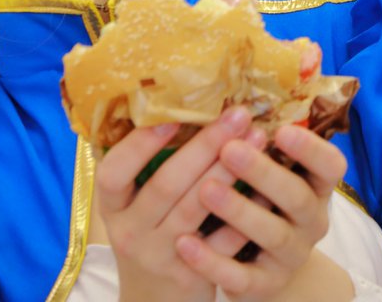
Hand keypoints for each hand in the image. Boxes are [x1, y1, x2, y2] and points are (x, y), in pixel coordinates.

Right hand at [96, 108, 265, 301]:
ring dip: (229, 170)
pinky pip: (224, 242)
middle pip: (165, 184)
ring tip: (258, 139)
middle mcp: (130, 233)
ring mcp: (159, 258)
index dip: (139, 145)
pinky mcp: (191, 278)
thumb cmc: (150, 238)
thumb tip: (181, 104)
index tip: (172, 116)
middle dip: (204, 146)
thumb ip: (147, 171)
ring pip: (196, 209)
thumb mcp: (134, 210)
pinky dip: (247, 212)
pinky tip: (268, 187)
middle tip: (237, 114)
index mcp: (113, 209)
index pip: (114, 174)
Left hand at [174, 125, 350, 300]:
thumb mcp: (272, 175)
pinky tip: (184, 242)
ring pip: (271, 234)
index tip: (281, 129)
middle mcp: (311, 221)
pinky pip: (240, 276)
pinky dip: (211, 260)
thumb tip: (231, 97)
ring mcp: (290, 256)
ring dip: (239, 210)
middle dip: (264, 173)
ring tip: (205, 189)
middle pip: (297, 197)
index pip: (331, 165)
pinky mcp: (264, 285)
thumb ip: (261, 143)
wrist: (262, 266)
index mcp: (315, 187)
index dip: (311, 149)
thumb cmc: (262, 203)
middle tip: (230, 149)